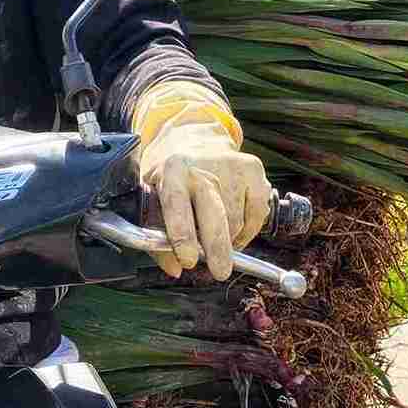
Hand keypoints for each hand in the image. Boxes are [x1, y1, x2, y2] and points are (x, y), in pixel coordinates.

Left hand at [138, 121, 271, 280]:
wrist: (193, 135)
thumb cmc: (169, 173)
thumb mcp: (150, 195)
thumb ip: (156, 235)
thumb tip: (174, 269)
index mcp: (172, 170)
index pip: (177, 204)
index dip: (182, 234)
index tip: (187, 260)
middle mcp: (203, 165)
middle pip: (215, 215)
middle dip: (217, 249)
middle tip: (219, 272)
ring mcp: (232, 166)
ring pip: (235, 222)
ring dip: (227, 241)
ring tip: (213, 238)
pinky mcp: (253, 169)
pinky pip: (257, 214)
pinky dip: (247, 230)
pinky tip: (233, 226)